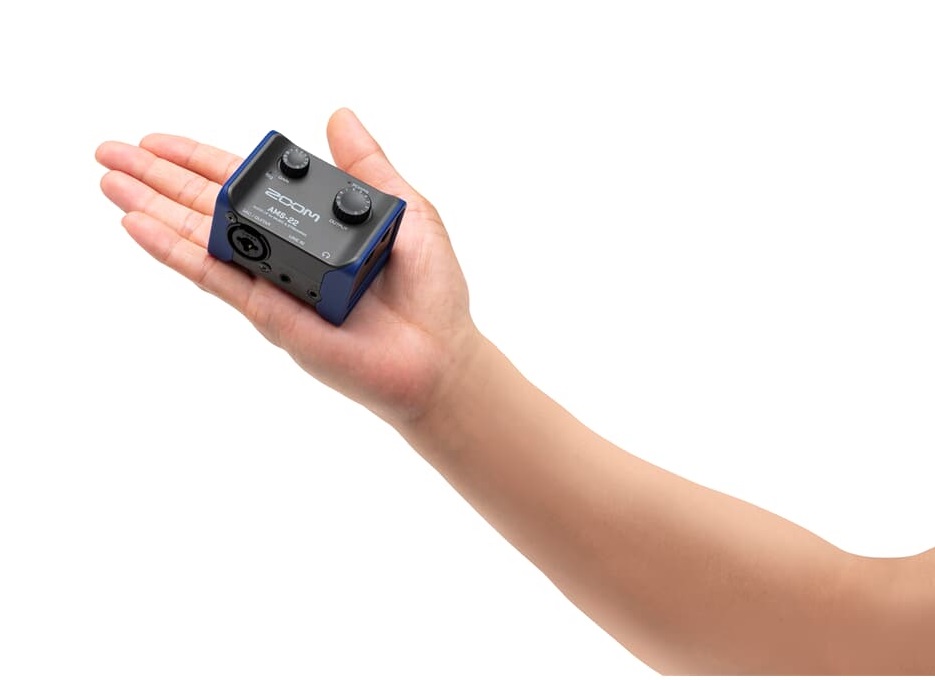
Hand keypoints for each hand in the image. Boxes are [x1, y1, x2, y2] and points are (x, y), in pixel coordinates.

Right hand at [96, 108, 478, 425]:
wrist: (437, 354)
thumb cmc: (429, 291)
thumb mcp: (404, 209)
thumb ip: (367, 165)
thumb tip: (338, 116)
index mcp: (311, 225)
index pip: (244, 184)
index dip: (199, 160)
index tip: (158, 140)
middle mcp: (282, 253)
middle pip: (206, 206)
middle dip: (156, 178)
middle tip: (108, 152)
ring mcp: (270, 282)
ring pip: (198, 236)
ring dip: (150, 207)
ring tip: (108, 181)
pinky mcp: (268, 312)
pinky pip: (212, 275)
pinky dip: (172, 250)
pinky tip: (137, 225)